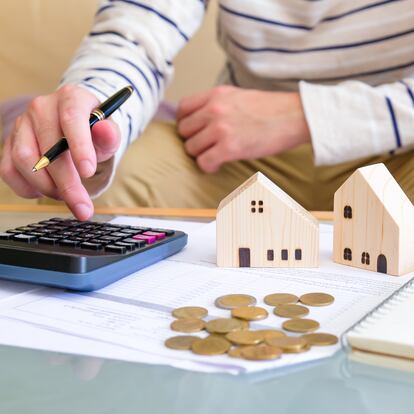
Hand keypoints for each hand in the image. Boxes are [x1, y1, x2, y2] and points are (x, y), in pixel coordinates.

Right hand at [0, 85, 120, 219]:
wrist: (75, 129)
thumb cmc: (93, 132)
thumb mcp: (108, 134)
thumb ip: (109, 135)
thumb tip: (106, 130)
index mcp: (70, 98)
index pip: (72, 118)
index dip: (79, 146)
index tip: (88, 172)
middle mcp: (42, 107)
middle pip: (48, 148)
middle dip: (67, 183)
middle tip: (83, 207)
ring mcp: (22, 125)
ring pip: (25, 161)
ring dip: (47, 187)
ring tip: (66, 195)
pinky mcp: (9, 143)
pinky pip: (9, 170)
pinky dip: (26, 189)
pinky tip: (44, 192)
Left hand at [177, 86, 310, 172]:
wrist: (295, 117)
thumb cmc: (271, 109)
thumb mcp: (239, 96)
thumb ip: (217, 104)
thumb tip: (200, 119)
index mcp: (216, 94)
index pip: (182, 108)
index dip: (185, 123)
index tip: (193, 131)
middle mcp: (214, 109)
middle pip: (184, 130)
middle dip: (192, 140)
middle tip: (206, 146)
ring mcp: (221, 128)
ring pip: (191, 148)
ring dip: (201, 154)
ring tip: (214, 155)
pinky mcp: (229, 147)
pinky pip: (203, 162)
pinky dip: (208, 166)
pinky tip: (218, 164)